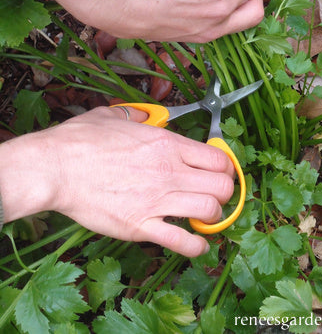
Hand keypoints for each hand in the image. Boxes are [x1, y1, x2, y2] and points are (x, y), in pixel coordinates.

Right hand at [0, 107, 233, 256]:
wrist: (55, 168)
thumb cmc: (80, 141)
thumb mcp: (111, 116)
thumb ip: (134, 116)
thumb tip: (142, 116)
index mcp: (166, 143)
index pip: (218, 158)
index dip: (225, 167)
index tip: (220, 173)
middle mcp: (169, 171)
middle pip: (222, 186)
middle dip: (224, 192)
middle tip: (214, 195)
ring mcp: (157, 200)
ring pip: (210, 212)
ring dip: (213, 217)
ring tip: (203, 217)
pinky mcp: (141, 226)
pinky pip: (182, 242)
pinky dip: (196, 247)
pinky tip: (196, 244)